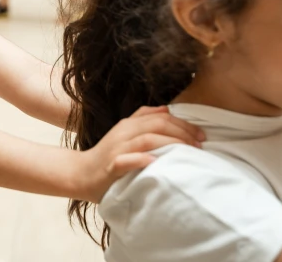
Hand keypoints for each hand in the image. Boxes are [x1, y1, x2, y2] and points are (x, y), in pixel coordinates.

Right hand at [73, 106, 204, 202]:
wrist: (80, 174)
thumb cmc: (107, 156)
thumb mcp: (125, 133)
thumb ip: (143, 119)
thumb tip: (166, 108)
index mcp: (129, 124)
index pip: (161, 117)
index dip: (184, 124)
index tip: (201, 136)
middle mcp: (124, 132)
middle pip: (157, 125)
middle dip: (182, 133)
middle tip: (200, 145)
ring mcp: (117, 148)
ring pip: (147, 139)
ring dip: (170, 143)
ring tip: (187, 152)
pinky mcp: (111, 165)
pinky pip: (127, 160)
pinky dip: (142, 160)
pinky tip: (156, 162)